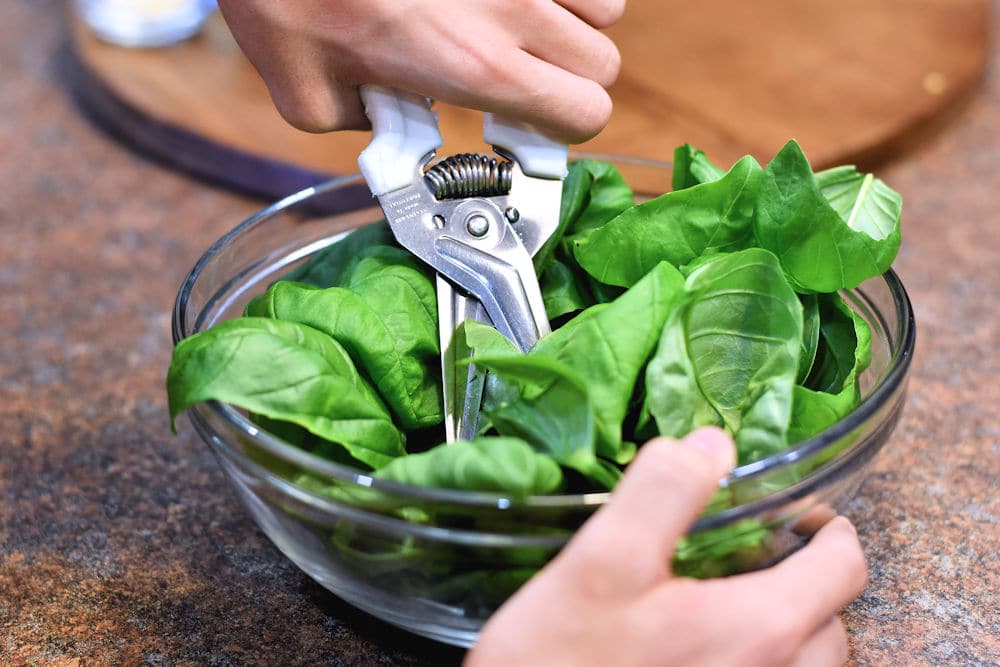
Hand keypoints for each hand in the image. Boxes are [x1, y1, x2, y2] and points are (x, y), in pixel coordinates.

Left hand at [216, 0, 623, 142]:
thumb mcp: (309, 96)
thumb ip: (368, 126)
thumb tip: (394, 123)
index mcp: (472, 66)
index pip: (584, 114)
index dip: (561, 131)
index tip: (529, 129)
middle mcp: (510, 11)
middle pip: (602, 66)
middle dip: (570, 84)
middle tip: (521, 82)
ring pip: (603, 9)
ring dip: (570, 27)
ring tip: (516, 28)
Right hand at [466, 428, 867, 666]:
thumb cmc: (564, 661)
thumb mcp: (603, 561)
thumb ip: (664, 493)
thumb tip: (713, 444)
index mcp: (760, 629)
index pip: (842, 568)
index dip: (831, 529)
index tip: (803, 513)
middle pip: (830, 624)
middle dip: (811, 583)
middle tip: (765, 556)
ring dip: (791, 632)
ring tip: (738, 606)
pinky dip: (758, 663)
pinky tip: (703, 652)